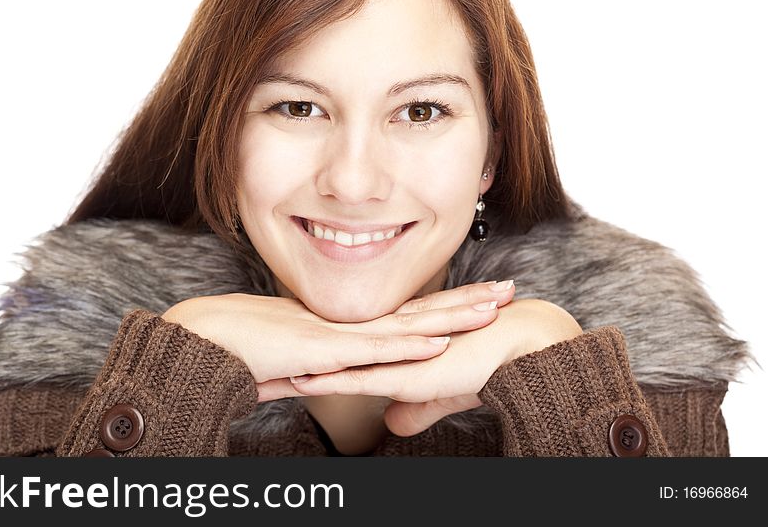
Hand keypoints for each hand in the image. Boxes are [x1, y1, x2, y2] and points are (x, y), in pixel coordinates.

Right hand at [161, 281, 514, 400]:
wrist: (201, 341)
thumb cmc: (239, 351)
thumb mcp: (290, 364)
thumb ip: (314, 369)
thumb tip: (325, 376)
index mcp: (346, 327)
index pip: (406, 316)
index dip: (444, 307)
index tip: (479, 298)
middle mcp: (348, 325)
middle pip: (418, 312)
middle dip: (465, 301)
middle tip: (508, 288)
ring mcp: (337, 333)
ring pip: (405, 324)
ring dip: (451, 317)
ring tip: (493, 307)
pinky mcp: (321, 349)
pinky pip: (370, 349)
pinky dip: (405, 346)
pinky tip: (437, 342)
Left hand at [287, 298, 582, 435]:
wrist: (517, 343)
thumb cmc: (484, 362)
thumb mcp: (440, 391)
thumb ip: (415, 407)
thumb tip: (394, 424)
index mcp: (388, 347)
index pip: (338, 354)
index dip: (305, 360)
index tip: (273, 364)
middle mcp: (383, 347)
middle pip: (324, 355)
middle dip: (286, 362)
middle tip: (250, 363)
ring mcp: (391, 357)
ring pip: (331, 366)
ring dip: (295, 373)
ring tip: (259, 377)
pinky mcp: (404, 372)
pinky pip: (358, 378)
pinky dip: (328, 381)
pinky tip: (301, 383)